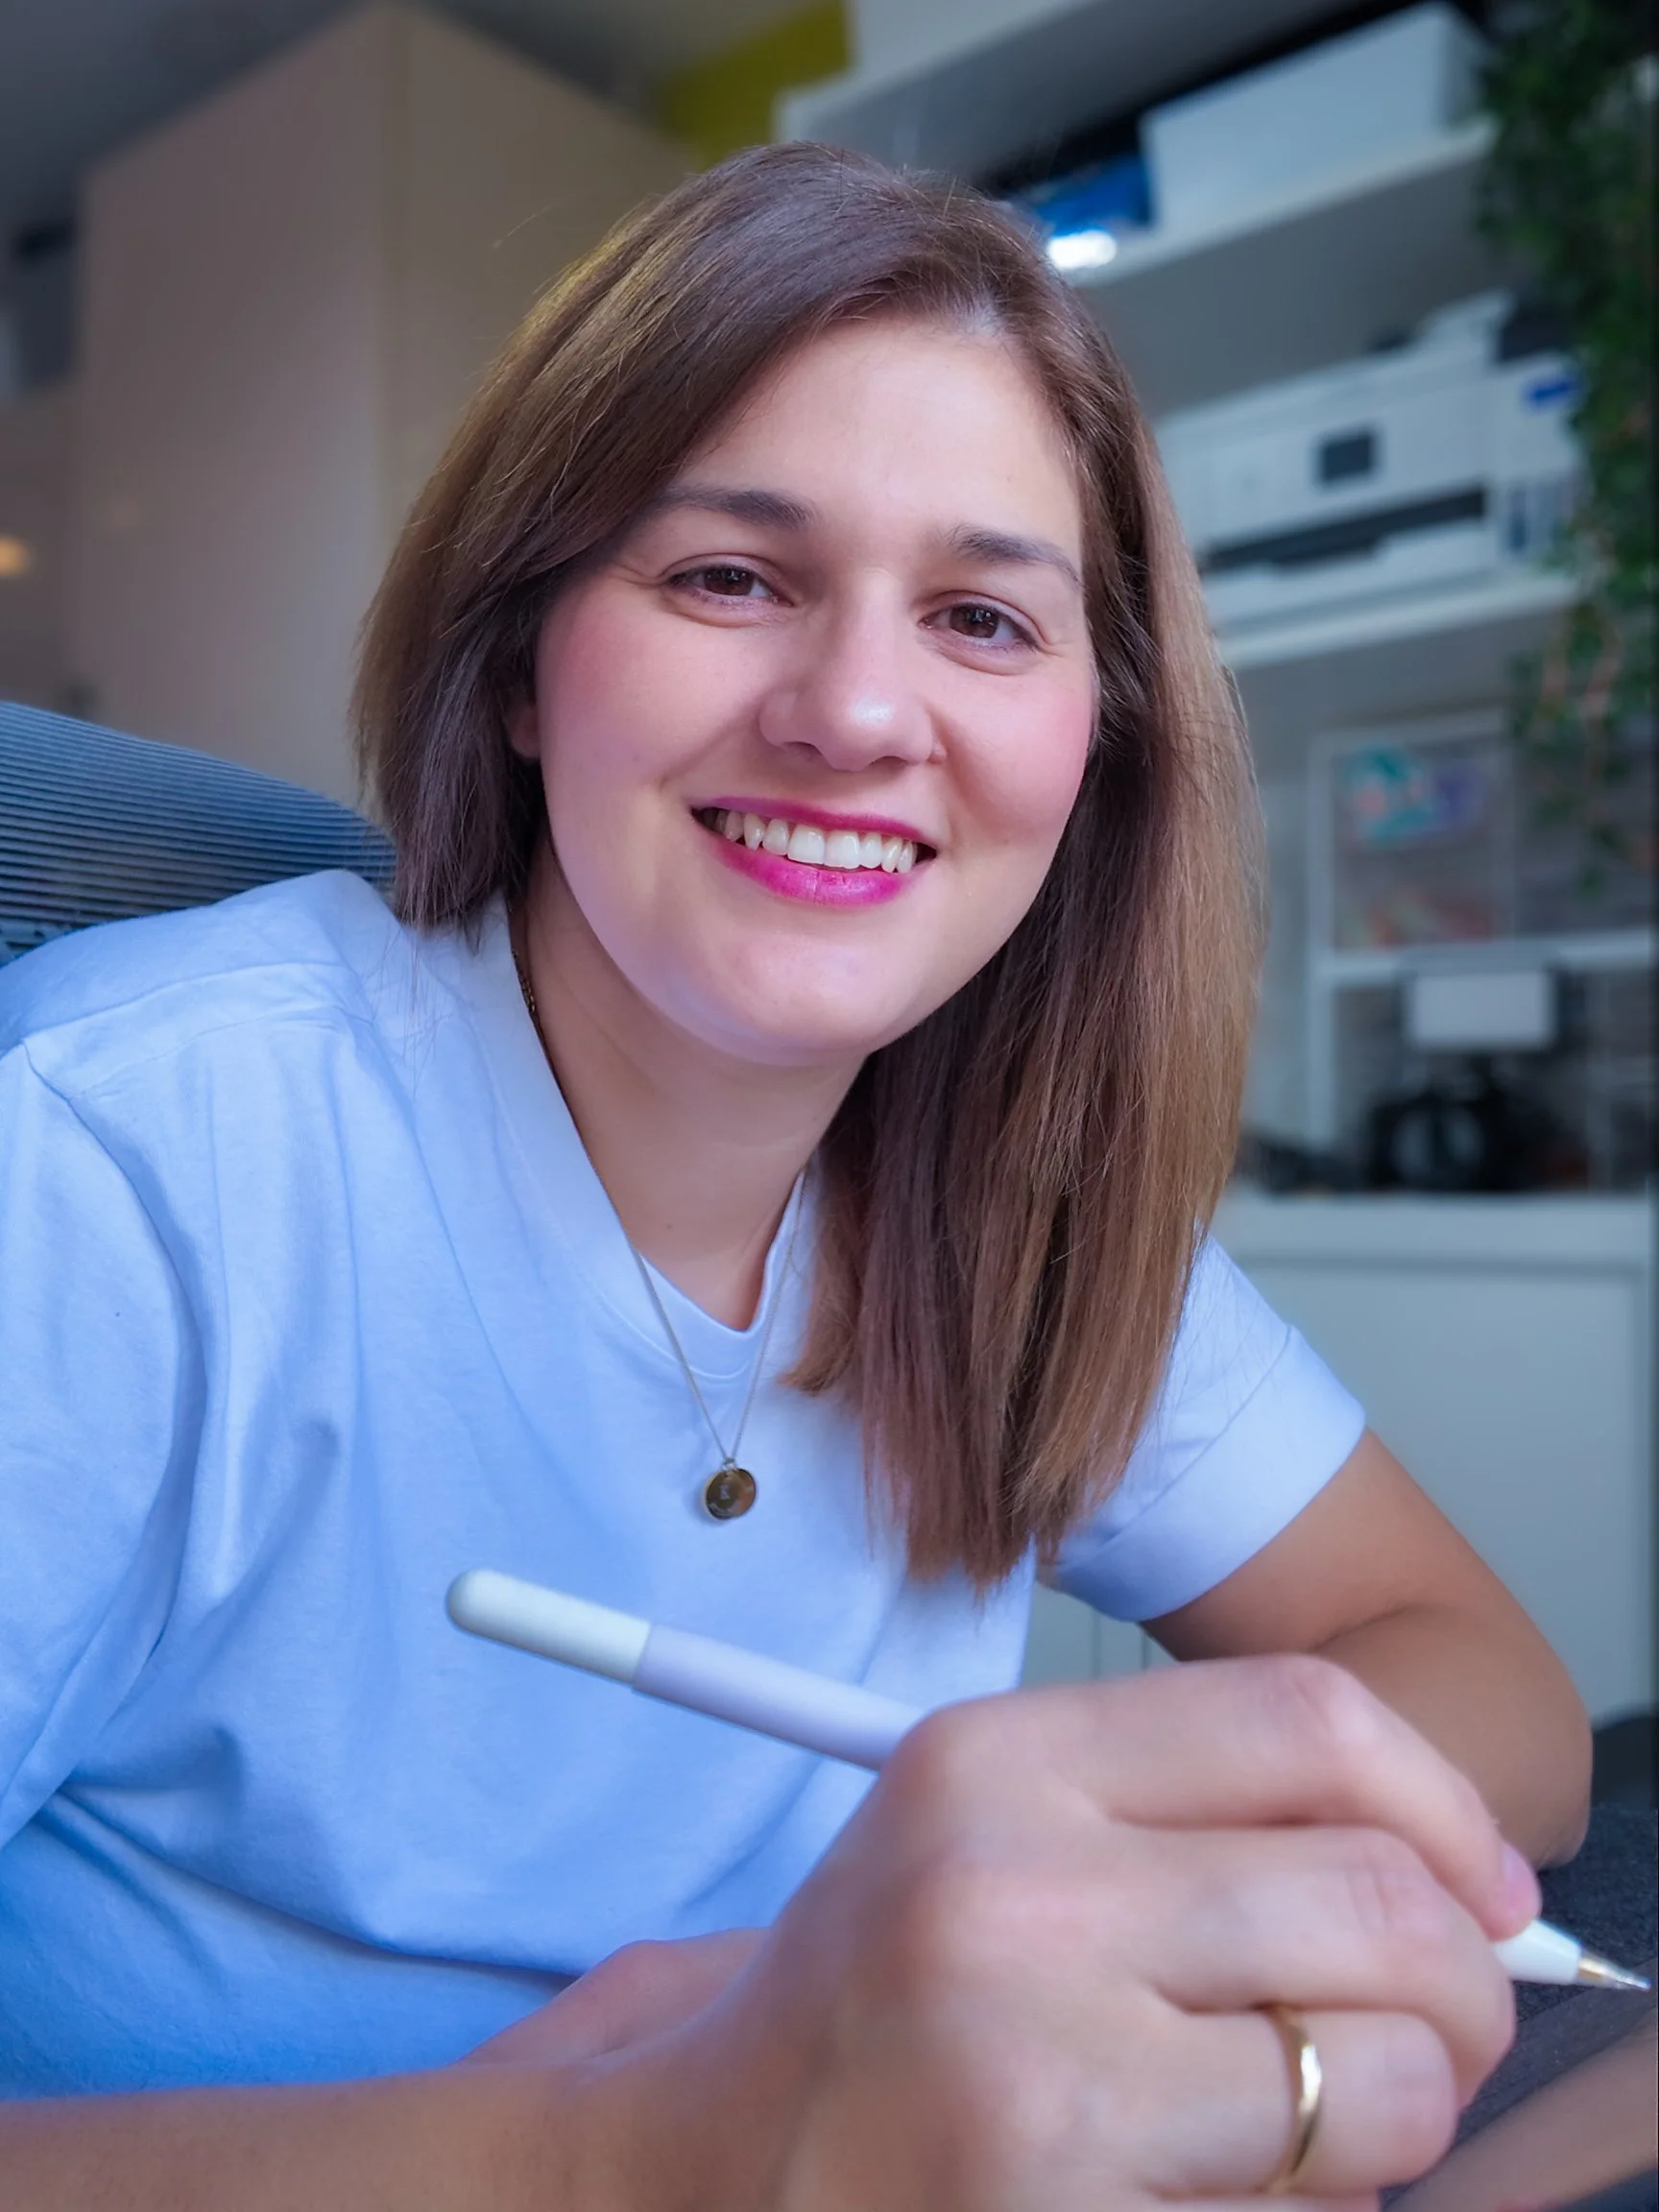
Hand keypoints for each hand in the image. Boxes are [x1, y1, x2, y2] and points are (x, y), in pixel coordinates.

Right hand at [456, 1657, 1532, 2208]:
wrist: (702, 2164)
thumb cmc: (875, 2003)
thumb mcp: (996, 1842)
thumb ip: (1197, 1826)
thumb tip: (1457, 1870)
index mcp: (996, 1757)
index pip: (1308, 1720)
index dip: (1442, 1800)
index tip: (1490, 1883)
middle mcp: (1010, 1879)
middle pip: (1375, 1893)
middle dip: (1466, 1978)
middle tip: (1448, 2025)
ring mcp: (1033, 2047)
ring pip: (1376, 2064)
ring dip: (1406, 2106)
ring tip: (1342, 2118)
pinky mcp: (1054, 2188)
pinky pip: (1313, 2195)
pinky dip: (1330, 2198)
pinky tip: (1245, 2185)